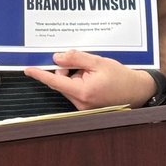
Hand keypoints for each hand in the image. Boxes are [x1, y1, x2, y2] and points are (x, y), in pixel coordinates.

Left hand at [24, 50, 154, 110]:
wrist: (137, 91)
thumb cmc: (121, 77)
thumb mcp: (98, 62)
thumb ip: (75, 58)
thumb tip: (57, 58)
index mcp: (82, 92)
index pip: (55, 81)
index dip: (40, 74)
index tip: (27, 69)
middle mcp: (80, 103)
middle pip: (62, 82)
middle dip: (68, 69)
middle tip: (85, 63)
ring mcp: (83, 107)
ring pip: (68, 86)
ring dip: (75, 75)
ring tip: (94, 72)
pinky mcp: (86, 107)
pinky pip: (75, 91)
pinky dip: (80, 82)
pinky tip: (94, 78)